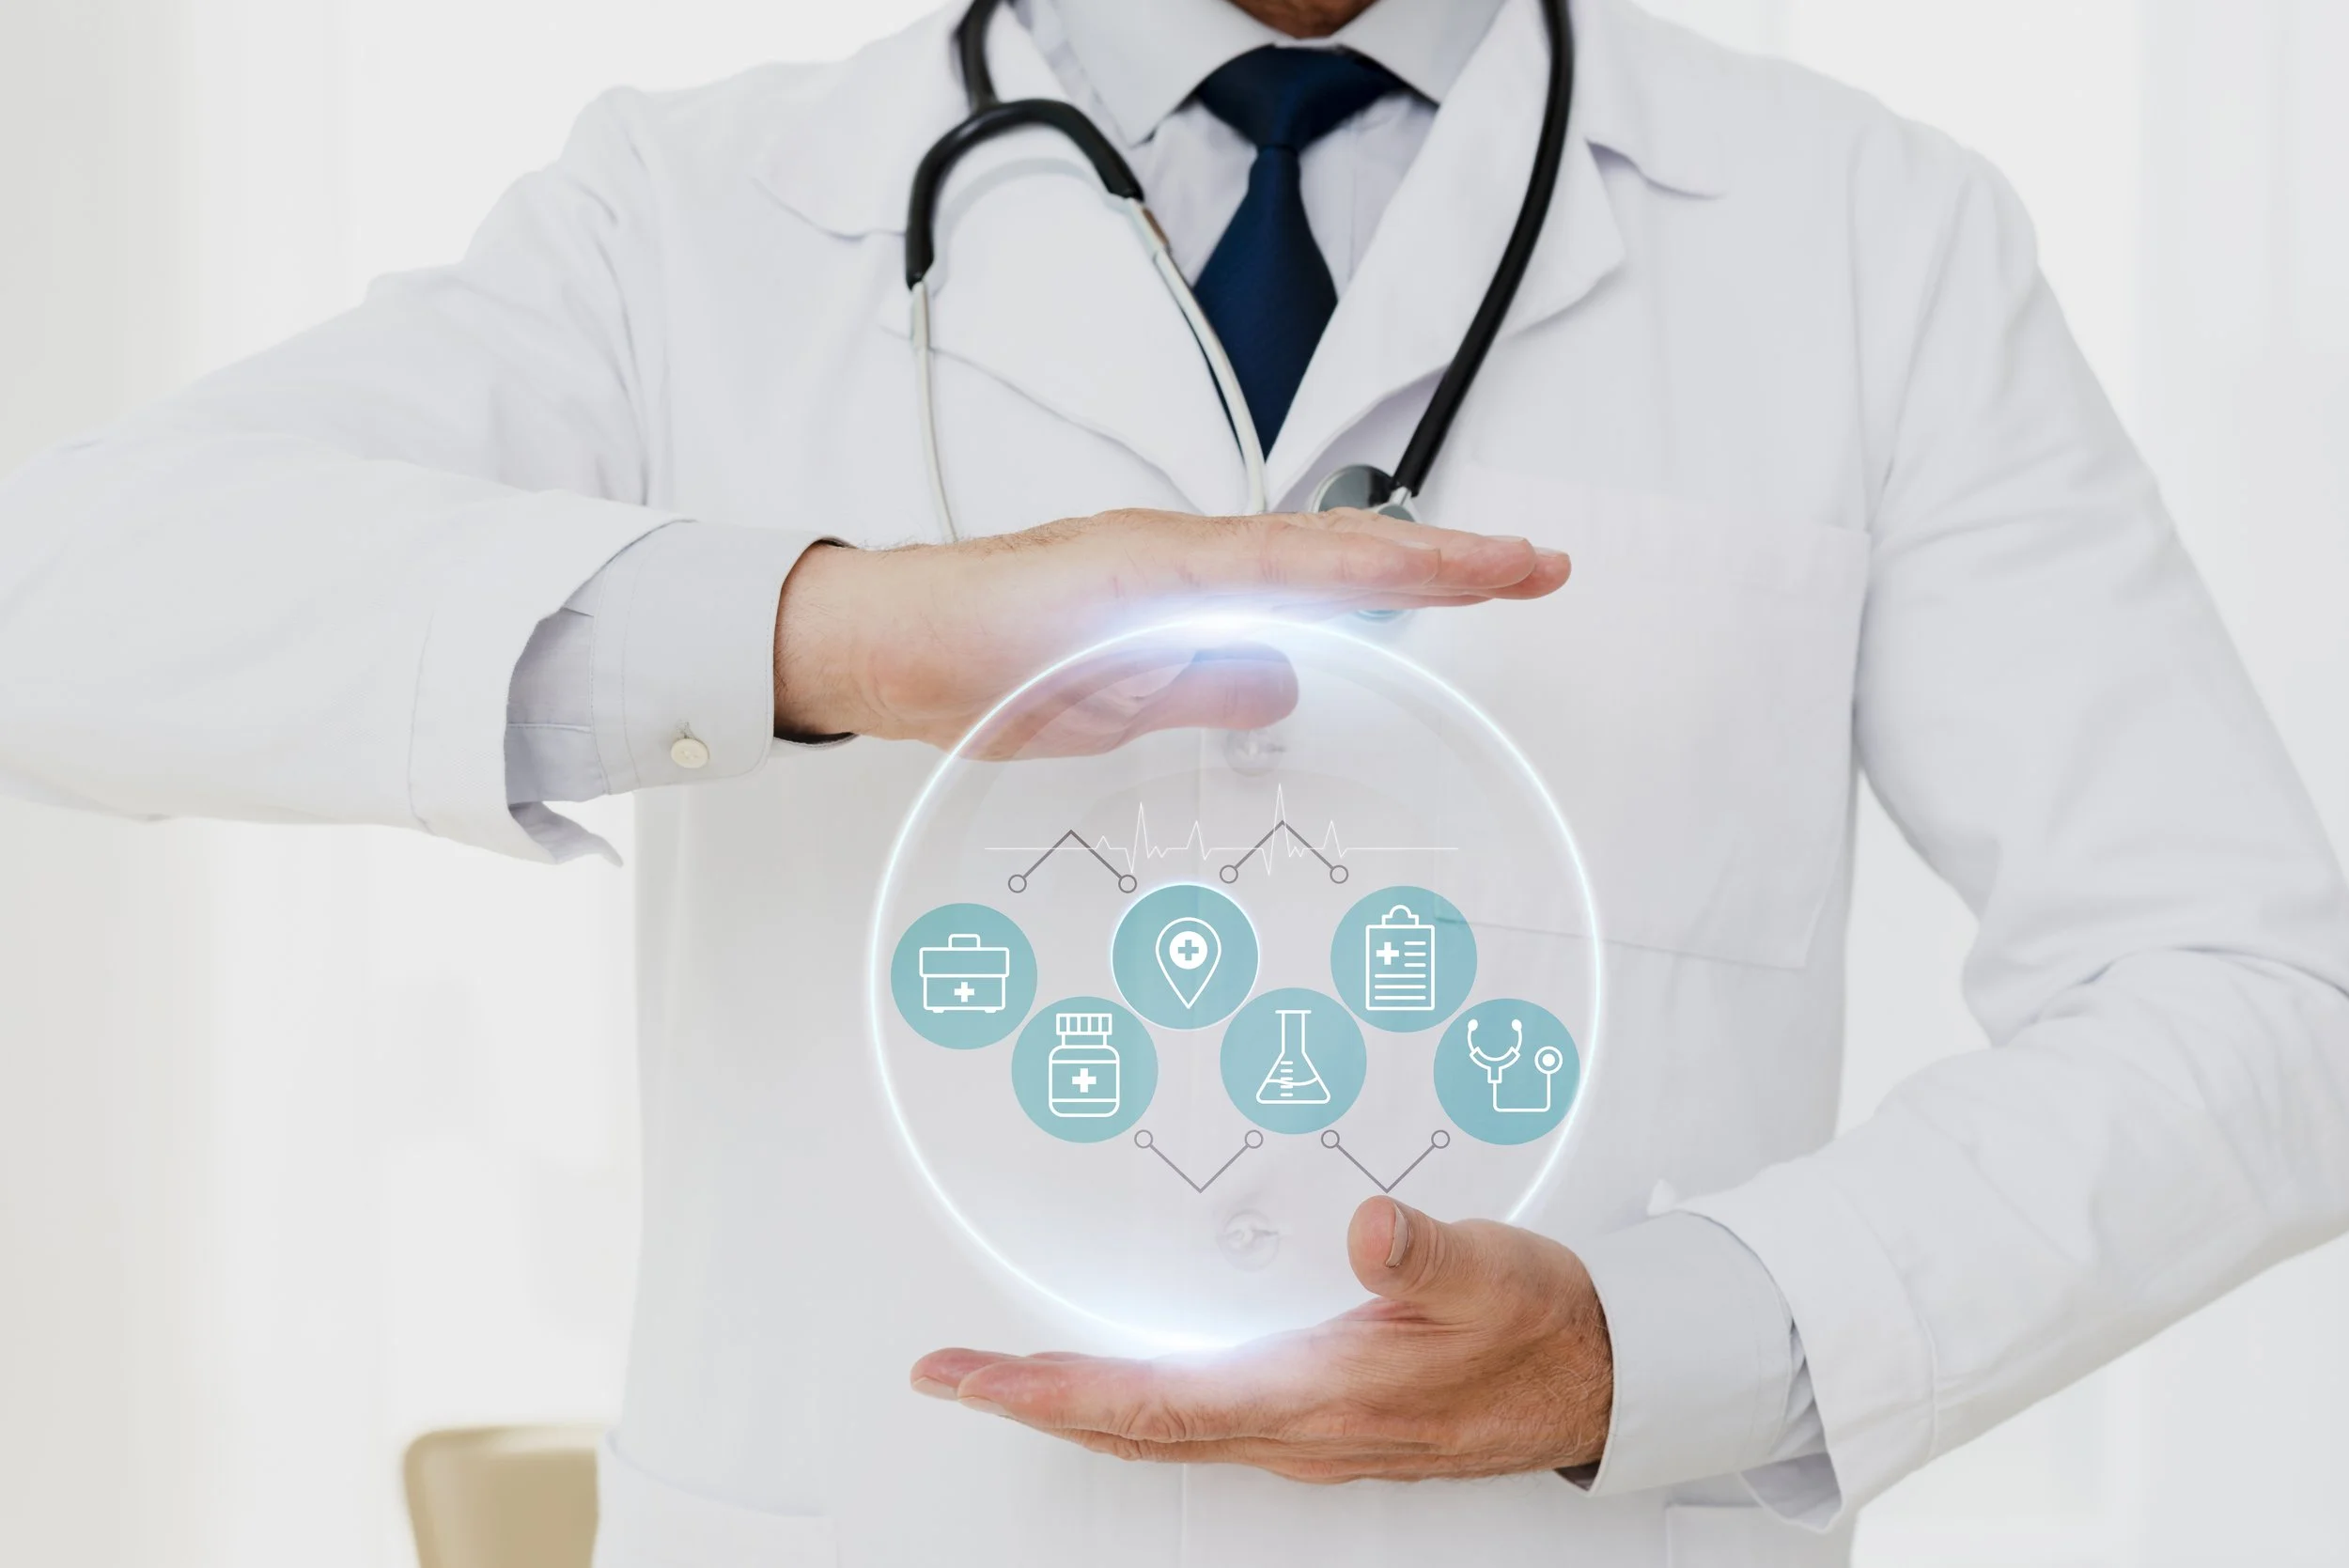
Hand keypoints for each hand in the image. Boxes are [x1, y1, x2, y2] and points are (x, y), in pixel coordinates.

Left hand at [771, 508, 1568, 751]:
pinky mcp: (1150, 598)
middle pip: (1334, 548)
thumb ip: (1187, 681)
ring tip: (1483, 582)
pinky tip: (1349, 628)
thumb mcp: (1079, 691)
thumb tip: (1286, 677)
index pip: (1328, 564)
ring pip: (1303, 564)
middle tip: (1537, 567)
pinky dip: (1325, 598)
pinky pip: (1259, 594)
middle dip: (1442, 559)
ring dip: (1394, 576)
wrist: (884, 639)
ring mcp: (1167, 570)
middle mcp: (1179, 552)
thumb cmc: (963, 659)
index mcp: (1171, 568)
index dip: (1430, 568)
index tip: (1515, 567)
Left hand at [909, 1197, 1613, 1481]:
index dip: (1046, 1393)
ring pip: (1158, 1430)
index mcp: (1316, 1399)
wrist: (1599, 1381)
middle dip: (1029, 1398)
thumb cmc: (1539, 1330)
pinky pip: (1195, 1422)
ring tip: (1006, 1375)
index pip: (1148, 1404)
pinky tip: (1119, 1379)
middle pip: (1130, 1427)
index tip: (970, 1376)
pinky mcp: (1319, 1421)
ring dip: (1073, 1402)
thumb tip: (1366, 1225)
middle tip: (949, 1372)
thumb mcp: (1487, 1271)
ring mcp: (1303, 1435)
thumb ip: (1419, 1250)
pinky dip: (1132, 1400)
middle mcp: (1295, 1432)